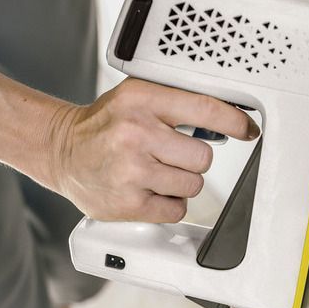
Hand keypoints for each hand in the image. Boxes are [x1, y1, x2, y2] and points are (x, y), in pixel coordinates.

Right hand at [44, 78, 258, 222]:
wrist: (61, 151)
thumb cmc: (104, 126)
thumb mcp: (136, 98)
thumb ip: (176, 104)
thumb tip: (225, 120)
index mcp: (141, 100)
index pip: (206, 109)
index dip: (234, 122)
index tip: (247, 129)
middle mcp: (136, 134)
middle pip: (203, 157)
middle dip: (193, 159)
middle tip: (170, 155)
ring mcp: (132, 171)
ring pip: (193, 185)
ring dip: (181, 183)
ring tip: (156, 173)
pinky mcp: (129, 203)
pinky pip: (177, 209)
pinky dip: (168, 204)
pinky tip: (148, 190)